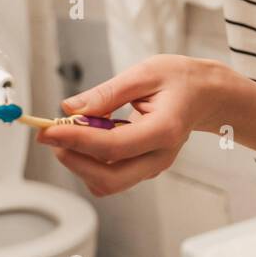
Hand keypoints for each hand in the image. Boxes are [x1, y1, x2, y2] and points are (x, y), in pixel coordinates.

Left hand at [37, 54, 222, 196]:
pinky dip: (90, 160)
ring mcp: (152, 167)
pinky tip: (88, 135)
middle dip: (73, 160)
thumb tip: (69, 108)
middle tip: (52, 133)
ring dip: (79, 161)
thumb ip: (107, 93)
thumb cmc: (180, 80)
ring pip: (106, 182)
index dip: (76, 140)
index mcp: (164, 130)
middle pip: (108, 178)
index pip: (113, 147)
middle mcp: (160, 157)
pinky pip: (110, 175)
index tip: (48, 129)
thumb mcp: (144, 73)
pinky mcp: (143, 169)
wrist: (207, 96)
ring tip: (71, 128)